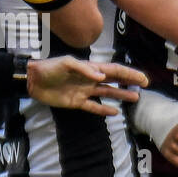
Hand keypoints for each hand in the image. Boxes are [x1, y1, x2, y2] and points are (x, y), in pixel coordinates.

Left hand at [27, 56, 146, 116]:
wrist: (33, 80)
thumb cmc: (49, 68)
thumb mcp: (65, 63)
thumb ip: (84, 69)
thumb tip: (101, 76)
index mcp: (89, 68)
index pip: (113, 70)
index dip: (128, 74)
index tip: (142, 78)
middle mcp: (90, 79)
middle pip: (114, 81)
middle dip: (129, 82)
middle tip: (145, 85)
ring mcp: (84, 91)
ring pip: (107, 93)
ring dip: (121, 95)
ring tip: (135, 98)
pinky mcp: (76, 102)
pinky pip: (93, 107)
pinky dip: (104, 110)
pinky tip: (114, 113)